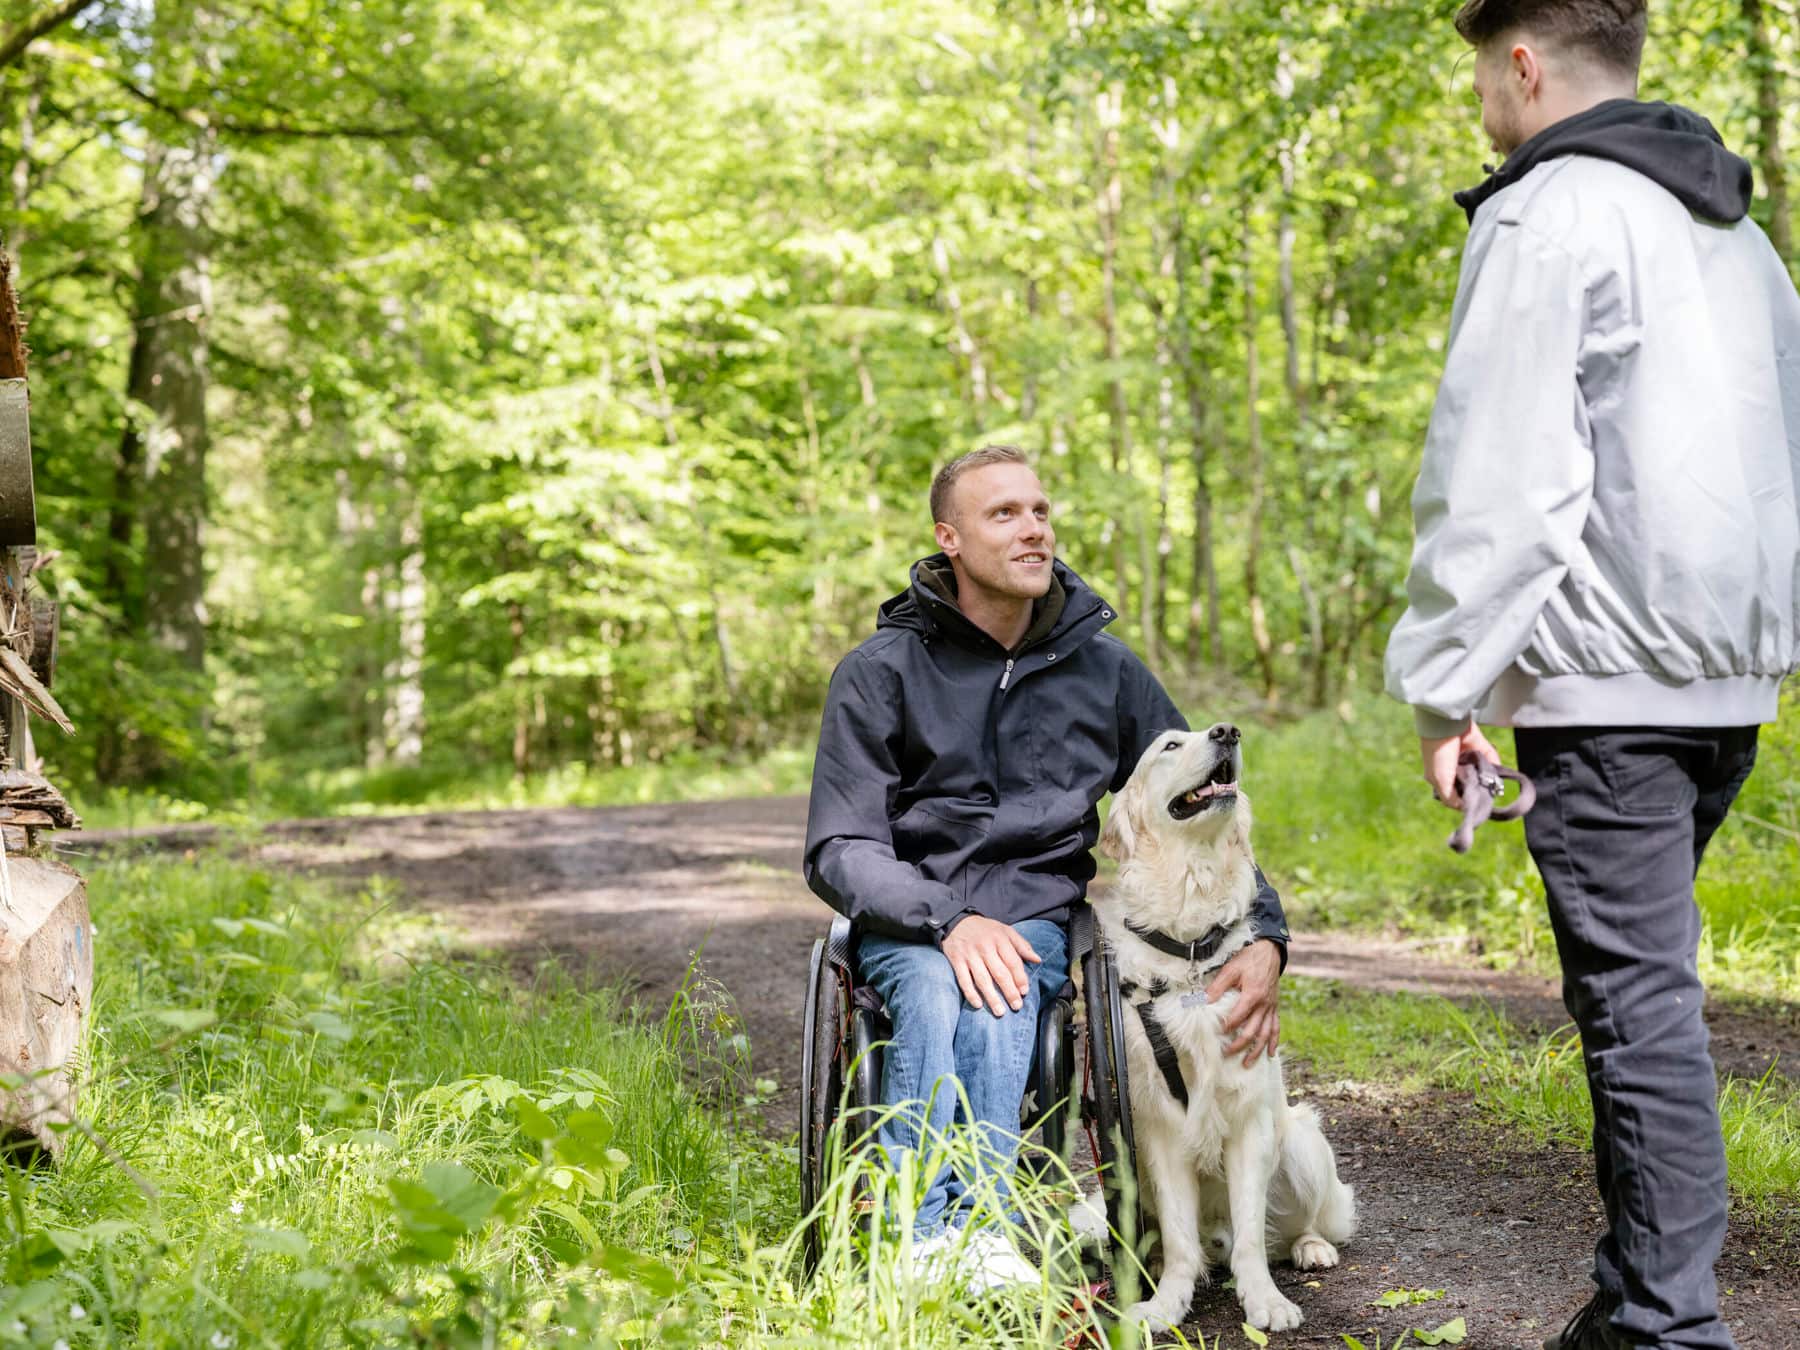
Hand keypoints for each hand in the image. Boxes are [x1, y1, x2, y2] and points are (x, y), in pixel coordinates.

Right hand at [941, 915, 1041, 1017]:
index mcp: (999, 939)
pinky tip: (978, 1004)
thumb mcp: (1005, 931)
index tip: (1024, 992)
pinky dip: (970, 993)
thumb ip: (1022, 945)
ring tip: (1000, 1011)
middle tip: (1016, 1006)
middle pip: (999, 973)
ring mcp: (970, 954)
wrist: (956, 921)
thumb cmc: (985, 929)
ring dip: (992, 997)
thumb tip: (1037, 960)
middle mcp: (985, 947)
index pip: (1013, 961)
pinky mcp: (956, 960)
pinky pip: (963, 980)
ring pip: (982, 979)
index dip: (1020, 978)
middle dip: (1009, 991)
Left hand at [1207, 938, 1282, 1065]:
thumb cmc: (1249, 958)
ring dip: (1256, 1050)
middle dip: (1239, 1045)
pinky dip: (1273, 1041)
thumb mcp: (1231, 969)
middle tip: (1227, 1054)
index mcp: (1252, 995)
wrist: (1270, 951)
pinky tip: (1270, 1052)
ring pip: (1265, 1034)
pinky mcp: (1275, 1006)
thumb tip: (1203, 1001)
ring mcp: (1271, 1007)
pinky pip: (1275, 1027)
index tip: (1216, 1035)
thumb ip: (1218, 987)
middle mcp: (1264, 1005)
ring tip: (1248, 1063)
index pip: (1237, 1018)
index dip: (1226, 1028)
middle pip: (1252, 1031)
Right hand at [1420, 723, 1501, 809]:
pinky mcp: (1481, 750)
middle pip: (1471, 786)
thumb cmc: (1439, 754)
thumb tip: (1465, 808)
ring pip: (1483, 775)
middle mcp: (1455, 770)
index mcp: (1441, 778)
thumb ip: (1450, 798)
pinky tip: (1497, 773)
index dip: (1465, 800)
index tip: (1474, 804)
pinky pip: (1492, 762)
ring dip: (1488, 779)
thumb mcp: (1440, 780)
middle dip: (1478, 789)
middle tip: (1484, 792)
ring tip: (1491, 782)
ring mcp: (1469, 760)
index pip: (1455, 795)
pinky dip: (1496, 767)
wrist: (1447, 725)